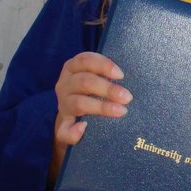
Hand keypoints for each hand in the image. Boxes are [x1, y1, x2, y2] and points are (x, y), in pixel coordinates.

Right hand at [49, 52, 131, 180]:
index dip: (104, 65)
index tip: (121, 75)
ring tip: (121, 111)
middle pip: (84, 82)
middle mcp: (65, 84)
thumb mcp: (96, 77)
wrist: (74, 116)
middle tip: (128, 97)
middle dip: (108, 88)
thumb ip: (108, 73)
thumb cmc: (93, 91)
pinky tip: (84, 128)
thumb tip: (127, 74)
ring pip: (78, 103)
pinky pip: (64, 130)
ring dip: (100, 107)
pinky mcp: (62, 125)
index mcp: (73, 68)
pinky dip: (73, 131)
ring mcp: (63, 105)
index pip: (85, 60)